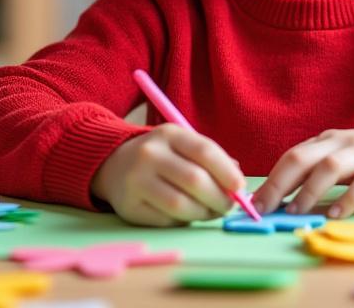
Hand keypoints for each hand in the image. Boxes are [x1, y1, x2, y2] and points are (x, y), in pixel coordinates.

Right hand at [91, 124, 246, 226]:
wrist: (113, 164)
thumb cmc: (160, 156)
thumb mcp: (182, 146)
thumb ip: (211, 159)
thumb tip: (238, 184)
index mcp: (169, 134)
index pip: (204, 151)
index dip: (227, 172)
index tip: (240, 188)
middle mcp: (150, 154)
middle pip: (195, 180)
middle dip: (219, 198)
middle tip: (228, 206)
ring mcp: (136, 181)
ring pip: (181, 204)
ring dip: (203, 213)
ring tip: (210, 212)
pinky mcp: (129, 207)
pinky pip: (166, 220)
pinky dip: (183, 220)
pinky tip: (186, 214)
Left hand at [252, 122, 353, 219]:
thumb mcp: (346, 157)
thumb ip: (320, 172)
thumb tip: (286, 198)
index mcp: (328, 141)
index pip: (291, 157)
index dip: (269, 180)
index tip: (252, 204)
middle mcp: (342, 142)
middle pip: (301, 158)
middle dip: (278, 184)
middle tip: (263, 208)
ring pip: (330, 166)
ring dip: (310, 190)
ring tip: (296, 212)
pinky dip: (348, 199)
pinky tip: (336, 215)